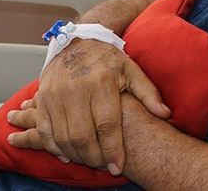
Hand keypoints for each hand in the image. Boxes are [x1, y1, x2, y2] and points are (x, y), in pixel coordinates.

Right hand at [8, 38, 170, 174]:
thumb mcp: (132, 70)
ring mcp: (56, 94)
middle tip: (104, 165)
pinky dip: (54, 147)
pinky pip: (45, 130)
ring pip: (63, 137)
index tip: (117, 167)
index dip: (112, 150)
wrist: (77, 40)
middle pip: (82, 136)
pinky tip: (68, 154)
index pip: (107, 125)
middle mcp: (76, 89)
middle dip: (94, 157)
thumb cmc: (108, 59)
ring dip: (76, 155)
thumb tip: (165, 113)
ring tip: (90, 160)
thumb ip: (148, 93)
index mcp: (102, 82)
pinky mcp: (42, 98)